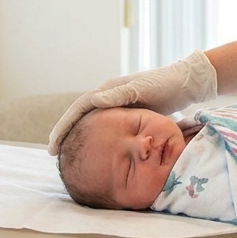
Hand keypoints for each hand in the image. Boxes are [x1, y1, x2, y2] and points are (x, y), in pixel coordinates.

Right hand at [46, 50, 217, 154]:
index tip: (53, 143)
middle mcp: (109, 96)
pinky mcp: (128, 113)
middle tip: (52, 152)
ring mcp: (117, 105)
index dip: (64, 125)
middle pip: (80, 117)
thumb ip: (119, 95)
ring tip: (66, 154)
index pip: (79, 108)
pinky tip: (92, 150)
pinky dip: (94, 138)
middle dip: (65, 133)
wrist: (184, 83)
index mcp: (108, 90)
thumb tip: (93, 100)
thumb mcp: (142, 89)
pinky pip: (104, 127)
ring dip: (77, 136)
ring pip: (90, 123)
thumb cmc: (165, 85)